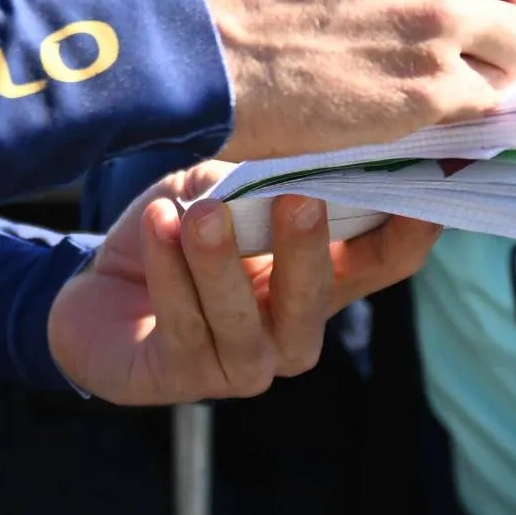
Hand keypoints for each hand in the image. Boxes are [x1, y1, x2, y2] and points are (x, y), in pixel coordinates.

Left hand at [47, 166, 442, 405]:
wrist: (93, 290)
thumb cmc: (174, 232)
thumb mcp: (218, 188)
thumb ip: (258, 174)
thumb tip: (296, 137)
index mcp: (319, 281)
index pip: (383, 261)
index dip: (410, 229)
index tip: (422, 183)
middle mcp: (292, 331)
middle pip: (318, 296)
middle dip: (309, 248)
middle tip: (298, 199)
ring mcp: (241, 363)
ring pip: (243, 320)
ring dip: (222, 262)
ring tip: (202, 213)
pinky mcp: (183, 377)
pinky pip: (183, 325)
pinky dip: (169, 272)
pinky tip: (157, 224)